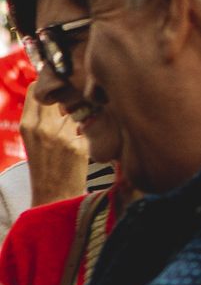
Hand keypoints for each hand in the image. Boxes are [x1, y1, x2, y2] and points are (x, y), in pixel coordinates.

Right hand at [20, 84, 87, 206]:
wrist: (53, 196)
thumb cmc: (45, 166)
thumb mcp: (32, 139)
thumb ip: (40, 116)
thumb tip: (56, 94)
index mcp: (27, 125)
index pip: (36, 90)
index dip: (49, 88)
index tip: (58, 91)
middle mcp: (42, 128)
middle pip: (58, 95)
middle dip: (69, 97)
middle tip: (75, 106)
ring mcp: (61, 136)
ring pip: (76, 109)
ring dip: (82, 112)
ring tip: (81, 125)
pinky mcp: (78, 146)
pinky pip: (88, 126)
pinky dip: (90, 129)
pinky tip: (86, 138)